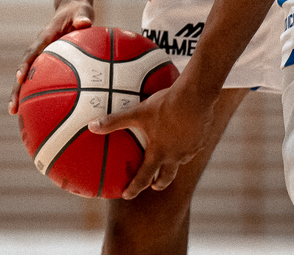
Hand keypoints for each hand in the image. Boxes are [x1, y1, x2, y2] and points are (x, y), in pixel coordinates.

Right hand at [8, 0, 93, 113]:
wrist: (73, 9)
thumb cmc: (78, 11)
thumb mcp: (82, 10)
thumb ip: (83, 16)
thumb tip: (84, 23)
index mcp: (45, 36)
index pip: (32, 51)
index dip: (25, 64)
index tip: (20, 78)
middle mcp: (39, 47)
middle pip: (23, 69)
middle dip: (16, 89)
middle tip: (12, 108)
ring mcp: (41, 56)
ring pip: (28, 76)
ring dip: (20, 93)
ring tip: (15, 114)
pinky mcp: (47, 62)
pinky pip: (40, 78)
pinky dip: (37, 92)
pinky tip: (40, 111)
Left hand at [87, 81, 215, 199]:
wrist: (196, 97)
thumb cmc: (165, 105)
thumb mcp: (137, 112)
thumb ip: (115, 121)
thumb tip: (92, 126)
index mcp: (159, 152)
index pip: (144, 177)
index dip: (134, 188)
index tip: (126, 196)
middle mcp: (176, 156)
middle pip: (167, 177)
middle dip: (159, 183)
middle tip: (153, 184)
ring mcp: (190, 150)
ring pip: (181, 161)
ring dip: (173, 163)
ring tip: (169, 156)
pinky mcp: (201, 140)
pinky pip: (193, 147)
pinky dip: (186, 146)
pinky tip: (185, 135)